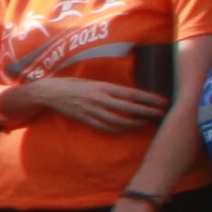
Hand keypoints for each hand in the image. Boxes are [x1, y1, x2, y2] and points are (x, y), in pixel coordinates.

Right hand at [12, 76, 164, 129]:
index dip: (148, 99)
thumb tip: (129, 94)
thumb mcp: (93, 82)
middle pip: (128, 109)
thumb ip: (109, 89)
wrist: (49, 92)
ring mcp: (92, 111)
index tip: (162, 102)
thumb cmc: (73, 83)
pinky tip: (127, 128)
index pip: (131, 94)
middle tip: (161, 114)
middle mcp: (99, 99)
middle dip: (146, 112)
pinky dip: (118, 129)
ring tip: (146, 122)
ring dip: (134, 123)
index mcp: (103, 87)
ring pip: (118, 121)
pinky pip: (105, 127)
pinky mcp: (86, 119)